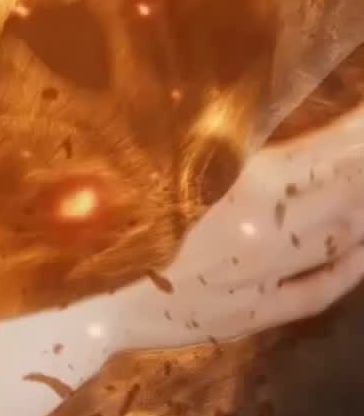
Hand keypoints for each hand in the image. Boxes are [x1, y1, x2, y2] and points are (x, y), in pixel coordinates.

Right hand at [102, 100, 363, 353]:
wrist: (79, 298)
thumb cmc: (108, 207)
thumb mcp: (158, 150)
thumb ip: (210, 128)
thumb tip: (242, 99)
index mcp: (250, 188)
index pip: (331, 156)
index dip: (358, 132)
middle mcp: (271, 234)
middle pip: (345, 195)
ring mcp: (267, 280)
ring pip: (338, 239)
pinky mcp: (253, 316)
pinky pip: (319, 290)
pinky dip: (351, 266)